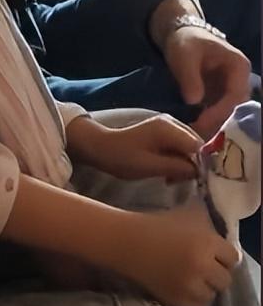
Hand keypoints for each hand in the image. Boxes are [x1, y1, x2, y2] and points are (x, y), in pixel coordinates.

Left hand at [67, 114, 201, 180]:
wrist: (101, 147)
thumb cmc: (123, 158)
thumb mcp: (150, 167)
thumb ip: (177, 168)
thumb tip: (202, 172)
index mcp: (169, 128)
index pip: (199, 145)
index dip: (203, 164)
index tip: (199, 182)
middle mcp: (172, 122)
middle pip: (196, 145)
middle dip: (194, 165)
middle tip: (181, 182)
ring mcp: (168, 126)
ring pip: (190, 147)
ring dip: (185, 165)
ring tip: (173, 180)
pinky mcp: (164, 132)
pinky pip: (181, 147)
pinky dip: (178, 161)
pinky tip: (169, 174)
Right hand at [124, 204, 238, 305]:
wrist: (129, 242)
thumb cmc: (158, 224)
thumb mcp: (186, 214)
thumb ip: (208, 221)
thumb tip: (222, 230)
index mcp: (206, 242)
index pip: (233, 258)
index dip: (224, 255)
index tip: (215, 253)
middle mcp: (202, 266)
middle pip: (225, 279)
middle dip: (216, 272)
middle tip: (205, 266)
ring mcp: (190, 286)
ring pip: (212, 295)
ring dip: (206, 287)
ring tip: (194, 278)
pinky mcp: (177, 300)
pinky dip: (195, 300)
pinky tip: (187, 288)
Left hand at [164, 28, 251, 138]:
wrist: (181, 35)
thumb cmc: (186, 42)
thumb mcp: (184, 54)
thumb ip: (190, 76)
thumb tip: (194, 101)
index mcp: (238, 66)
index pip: (236, 94)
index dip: (221, 110)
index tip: (202, 121)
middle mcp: (240, 80)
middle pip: (235, 108)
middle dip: (218, 123)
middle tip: (198, 136)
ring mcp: (231, 89)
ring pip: (228, 113)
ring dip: (213, 126)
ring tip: (195, 137)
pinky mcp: (220, 96)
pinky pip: (218, 113)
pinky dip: (208, 122)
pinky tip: (194, 131)